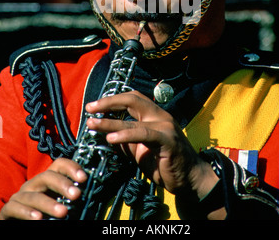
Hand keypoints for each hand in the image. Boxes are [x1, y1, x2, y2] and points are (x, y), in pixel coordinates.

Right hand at [0, 158, 86, 219]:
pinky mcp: (8, 209)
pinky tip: (38, 218)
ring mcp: (20, 196)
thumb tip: (88, 197)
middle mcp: (34, 184)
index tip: (83, 178)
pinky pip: (15, 208)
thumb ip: (70, 199)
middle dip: (62, 184)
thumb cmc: (44, 214)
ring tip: (63, 212)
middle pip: (47, 176)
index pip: (59, 165)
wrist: (21, 222)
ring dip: (49, 204)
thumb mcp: (59, 203)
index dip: (71, 167)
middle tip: (76, 195)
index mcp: (47, 180)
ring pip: (34, 196)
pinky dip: (27, 213)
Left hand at [86, 90, 217, 196]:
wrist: (188, 180)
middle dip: (108, 102)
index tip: (93, 106)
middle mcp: (160, 116)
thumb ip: (124, 140)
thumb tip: (102, 134)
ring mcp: (165, 126)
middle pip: (132, 99)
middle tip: (90, 108)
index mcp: (154, 115)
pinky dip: (125, 134)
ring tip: (92, 124)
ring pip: (133, 119)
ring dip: (110, 122)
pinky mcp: (168, 140)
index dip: (112, 100)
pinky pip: (143, 134)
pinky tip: (111, 139)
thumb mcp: (139, 150)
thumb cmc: (163, 164)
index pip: (132, 99)